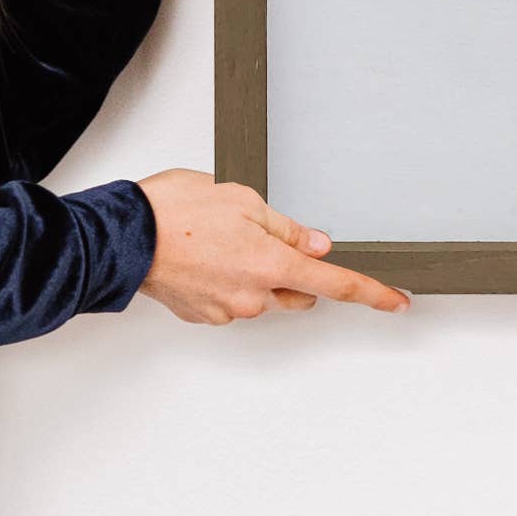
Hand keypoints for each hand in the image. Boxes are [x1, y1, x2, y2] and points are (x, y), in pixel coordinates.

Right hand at [136, 170, 410, 324]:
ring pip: (263, 296)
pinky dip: (228, 281)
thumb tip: (317, 244)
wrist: (119, 238)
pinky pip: (232, 300)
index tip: (397, 303)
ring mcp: (226, 310)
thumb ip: (287, 228)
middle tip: (264, 237)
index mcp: (271, 265)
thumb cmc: (174, 211)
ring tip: (222, 240)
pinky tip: (206, 257)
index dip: (371, 293)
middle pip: (298, 292)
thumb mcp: (244, 200)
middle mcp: (253, 296)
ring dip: (257, 274)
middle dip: (295, 271)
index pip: (336, 283)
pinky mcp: (202, 315)